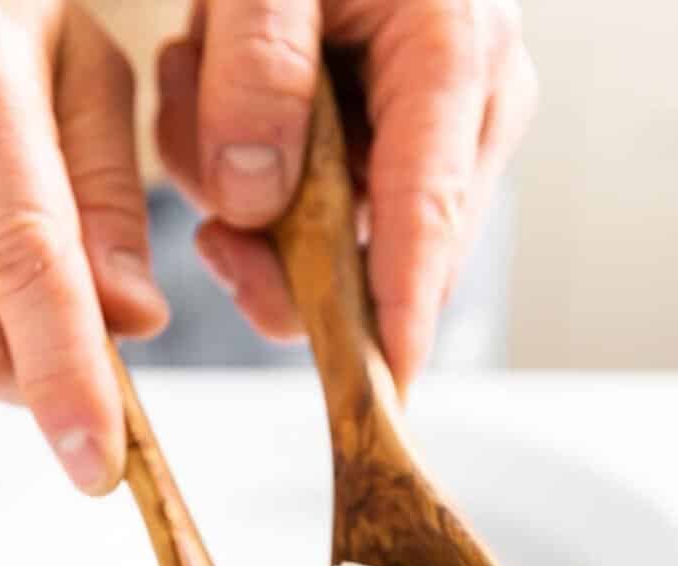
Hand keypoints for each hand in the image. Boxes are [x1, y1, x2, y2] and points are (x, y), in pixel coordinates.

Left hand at [157, 0, 535, 385]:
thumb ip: (259, 76)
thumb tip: (254, 202)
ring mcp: (436, 128)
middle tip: (215, 233)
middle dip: (288, 257)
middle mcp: (468, 106)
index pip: (426, 224)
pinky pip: (317, 202)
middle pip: (390, 254)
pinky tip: (223, 95)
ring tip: (208, 95)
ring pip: (341, 237)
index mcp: (458, 57)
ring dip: (252, 199)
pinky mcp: (391, 137)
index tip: (380, 396)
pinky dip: (250, 170)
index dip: (398, 321)